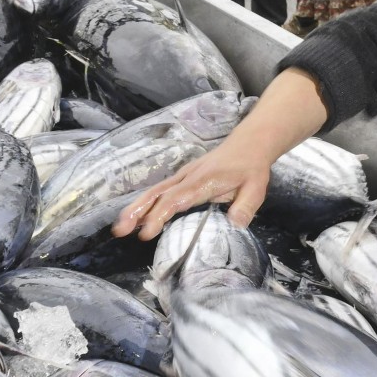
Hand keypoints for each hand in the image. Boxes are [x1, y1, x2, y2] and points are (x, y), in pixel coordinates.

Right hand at [113, 140, 272, 240]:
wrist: (249, 144)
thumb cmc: (251, 168)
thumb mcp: (256, 189)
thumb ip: (245, 207)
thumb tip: (234, 226)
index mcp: (204, 181)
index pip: (176, 199)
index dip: (159, 215)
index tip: (146, 232)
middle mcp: (189, 177)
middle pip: (157, 193)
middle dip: (138, 211)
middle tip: (120, 230)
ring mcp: (184, 176)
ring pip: (155, 190)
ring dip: (137, 207)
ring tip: (120, 227)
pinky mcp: (183, 177)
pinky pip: (161, 189)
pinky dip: (146, 202)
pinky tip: (137, 216)